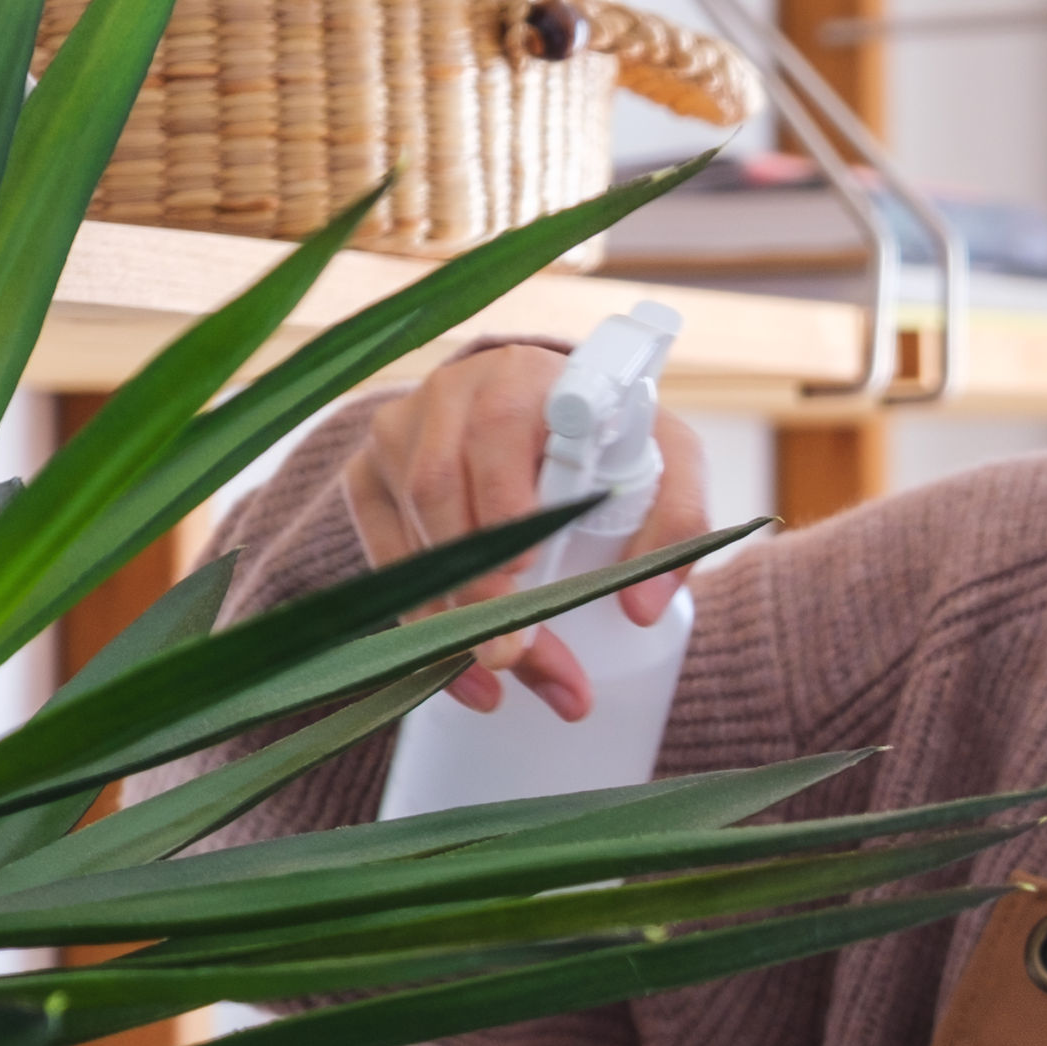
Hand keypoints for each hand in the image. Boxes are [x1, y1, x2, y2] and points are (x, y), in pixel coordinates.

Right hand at [340, 343, 710, 720]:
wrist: (551, 411)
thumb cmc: (610, 438)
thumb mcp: (668, 462)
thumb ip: (679, 523)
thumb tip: (641, 609)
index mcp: (523, 375)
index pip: (499, 429)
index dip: (503, 500)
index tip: (525, 568)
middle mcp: (450, 393)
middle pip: (441, 488)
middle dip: (476, 583)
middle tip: (514, 652)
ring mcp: (399, 433)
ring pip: (409, 528)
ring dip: (450, 612)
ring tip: (499, 670)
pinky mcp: (367, 476)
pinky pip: (382, 557)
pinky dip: (418, 621)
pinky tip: (455, 667)